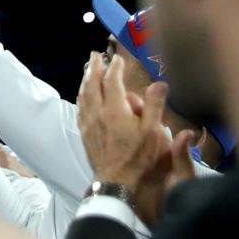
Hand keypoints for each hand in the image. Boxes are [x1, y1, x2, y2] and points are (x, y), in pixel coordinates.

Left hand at [77, 54, 194, 225]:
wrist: (117, 182)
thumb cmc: (139, 159)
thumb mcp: (154, 132)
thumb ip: (154, 106)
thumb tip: (159, 83)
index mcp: (115, 110)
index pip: (112, 82)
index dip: (115, 68)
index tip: (117, 59)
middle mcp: (97, 113)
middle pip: (92, 84)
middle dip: (95, 68)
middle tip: (95, 55)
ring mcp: (88, 124)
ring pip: (83, 95)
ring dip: (85, 80)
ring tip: (88, 70)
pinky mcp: (84, 134)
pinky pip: (79, 108)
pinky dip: (81, 96)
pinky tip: (82, 96)